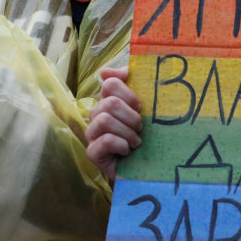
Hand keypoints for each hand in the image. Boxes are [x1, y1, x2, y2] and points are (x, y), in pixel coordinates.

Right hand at [86, 66, 142, 181]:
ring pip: (104, 120)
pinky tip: (128, 151)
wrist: (147, 168)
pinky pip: (104, 140)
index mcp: (109, 100)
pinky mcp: (93, 153)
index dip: (129, 94)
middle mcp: (97, 115)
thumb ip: (133, 82)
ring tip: (136, 142)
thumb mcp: (146, 106)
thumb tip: (105, 71)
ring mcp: (93, 134)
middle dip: (131, 116)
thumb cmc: (148, 135)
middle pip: (109, 103)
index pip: (110, 83)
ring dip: (127, 132)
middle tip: (140, 128)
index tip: (140, 106)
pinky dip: (121, 144)